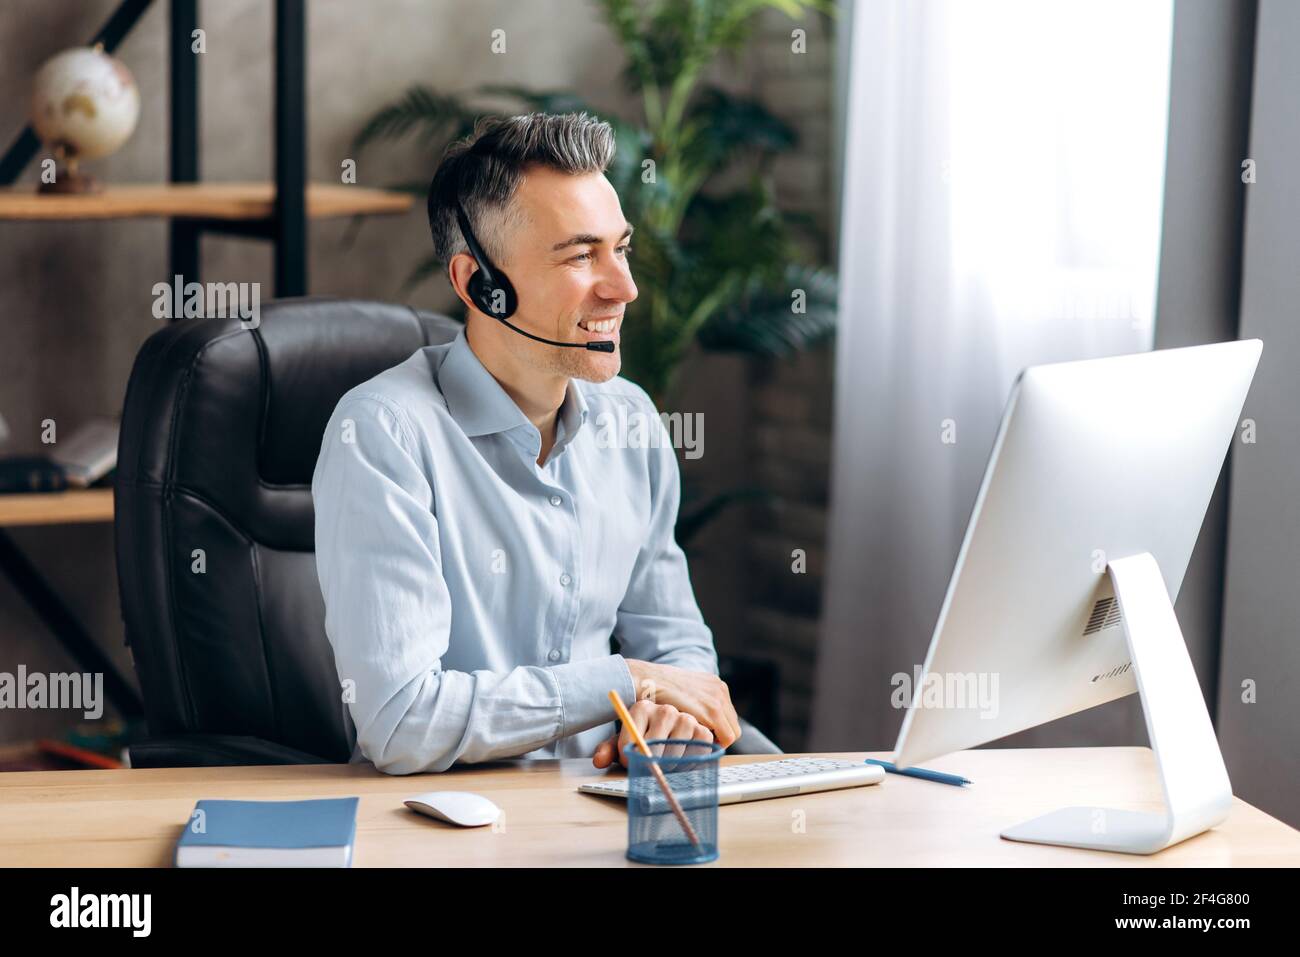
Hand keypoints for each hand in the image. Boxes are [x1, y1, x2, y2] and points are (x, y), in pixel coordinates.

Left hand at [591, 700, 713, 768]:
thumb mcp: (624, 741)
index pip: (633, 738)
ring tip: (665, 763)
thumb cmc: (642, 737)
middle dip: (651, 763)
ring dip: (670, 763)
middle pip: (656, 746)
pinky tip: (682, 759)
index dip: (629, 757)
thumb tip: (599, 761)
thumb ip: (610, 750)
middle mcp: (665, 710)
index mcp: (641, 709)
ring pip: (678, 748)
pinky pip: (698, 748)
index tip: (630, 762)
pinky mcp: (703, 729)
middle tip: (650, 766)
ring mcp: (686, 718)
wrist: (667, 726)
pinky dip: (690, 760)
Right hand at [623, 659, 741, 747]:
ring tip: (696, 744)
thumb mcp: (681, 692)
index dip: (717, 731)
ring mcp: (719, 699)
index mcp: (714, 684)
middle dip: (719, 737)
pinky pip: (726, 738)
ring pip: (732, 733)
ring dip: (716, 741)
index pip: (727, 716)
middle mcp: (720, 689)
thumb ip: (694, 703)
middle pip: (733, 724)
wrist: (647, 679)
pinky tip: (697, 744)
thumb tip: (698, 723)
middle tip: (699, 744)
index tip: (701, 737)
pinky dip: (714, 744)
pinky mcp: (713, 710)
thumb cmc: (657, 689)